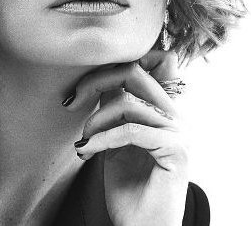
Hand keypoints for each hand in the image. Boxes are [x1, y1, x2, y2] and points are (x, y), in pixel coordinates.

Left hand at [66, 50, 188, 225]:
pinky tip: (88, 151)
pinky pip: (132, 131)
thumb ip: (113, 110)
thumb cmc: (129, 188)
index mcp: (162, 108)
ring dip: (95, 120)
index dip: (112, 65)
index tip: (83, 85)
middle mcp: (174, 114)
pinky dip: (103, 139)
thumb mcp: (114, 139)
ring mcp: (179, 131)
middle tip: (72, 101)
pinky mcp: (176, 150)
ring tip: (84, 140)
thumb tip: (99, 81)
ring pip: (128, 102)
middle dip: (96, 81)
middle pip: (135, 72)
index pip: (146, 63)